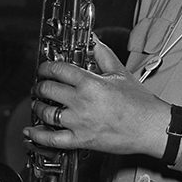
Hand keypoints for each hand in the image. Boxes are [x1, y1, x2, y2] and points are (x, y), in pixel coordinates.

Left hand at [23, 38, 170, 156]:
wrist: (150, 127)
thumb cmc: (140, 103)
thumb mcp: (120, 73)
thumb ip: (103, 55)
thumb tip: (94, 41)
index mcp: (90, 83)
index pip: (58, 70)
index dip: (46, 67)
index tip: (45, 69)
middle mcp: (81, 102)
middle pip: (48, 89)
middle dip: (40, 86)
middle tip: (40, 85)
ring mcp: (79, 122)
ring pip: (46, 112)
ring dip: (38, 106)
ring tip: (38, 103)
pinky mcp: (80, 140)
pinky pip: (52, 139)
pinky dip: (38, 135)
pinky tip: (31, 131)